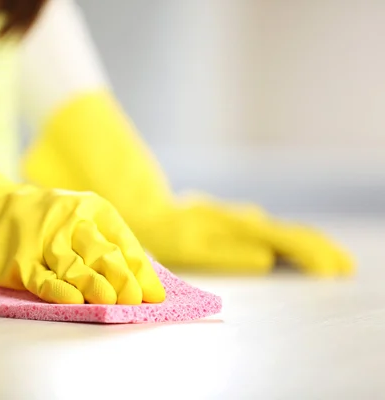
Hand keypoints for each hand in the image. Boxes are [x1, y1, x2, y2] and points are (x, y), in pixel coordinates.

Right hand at [0, 186, 165, 303]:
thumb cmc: (41, 219)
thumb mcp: (75, 216)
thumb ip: (103, 242)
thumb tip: (137, 279)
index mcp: (91, 208)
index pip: (123, 241)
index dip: (141, 271)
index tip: (155, 294)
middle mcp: (69, 220)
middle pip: (103, 253)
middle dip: (124, 279)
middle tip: (137, 300)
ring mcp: (43, 240)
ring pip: (76, 266)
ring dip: (98, 286)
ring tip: (116, 303)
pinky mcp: (20, 261)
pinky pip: (44, 279)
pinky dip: (61, 291)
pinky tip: (76, 302)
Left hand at [134, 193, 352, 276]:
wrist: (152, 212)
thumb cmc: (168, 234)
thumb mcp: (190, 247)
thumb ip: (228, 253)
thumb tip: (266, 259)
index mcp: (236, 226)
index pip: (282, 240)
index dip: (308, 254)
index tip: (330, 270)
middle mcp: (244, 220)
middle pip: (290, 234)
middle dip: (319, 250)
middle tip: (345, 267)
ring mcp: (241, 221)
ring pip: (283, 232)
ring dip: (309, 246)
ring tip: (333, 261)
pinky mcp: (237, 225)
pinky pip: (271, 233)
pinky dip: (291, 243)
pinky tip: (300, 250)